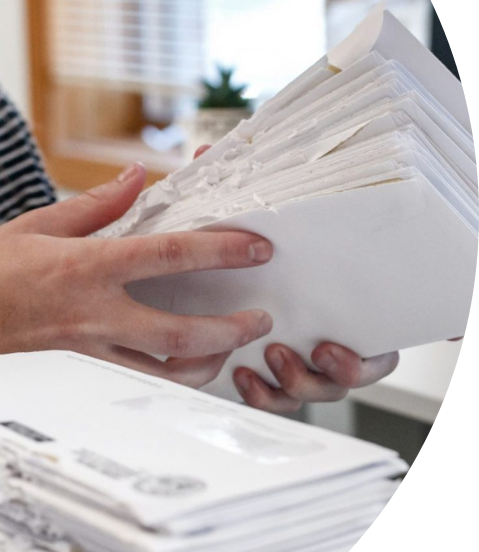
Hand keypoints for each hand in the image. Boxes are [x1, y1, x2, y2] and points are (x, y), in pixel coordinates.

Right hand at [0, 162, 273, 386]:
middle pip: (183, 331)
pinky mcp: (77, 372)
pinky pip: (135, 381)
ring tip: (228, 348)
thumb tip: (135, 177)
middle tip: (261, 317)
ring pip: (165, 371)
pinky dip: (167, 378)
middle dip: (232, 327)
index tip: (257, 246)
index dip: (221, 249)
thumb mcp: (31, 226)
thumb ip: (92, 205)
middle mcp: (92, 315)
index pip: (169, 256)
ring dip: (207, 362)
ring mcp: (86, 351)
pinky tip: (178, 366)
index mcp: (84, 267)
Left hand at [192, 142, 400, 412]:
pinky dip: (263, 393)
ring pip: (313, 391)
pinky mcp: (264, 376)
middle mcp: (319, 334)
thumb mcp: (230, 216)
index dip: (373, 349)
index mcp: (329, 299)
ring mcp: (294, 359)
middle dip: (342, 371)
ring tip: (270, 355)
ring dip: (297, 381)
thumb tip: (207, 152)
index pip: (374, 334)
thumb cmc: (219, 246)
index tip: (337, 343)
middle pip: (353, 373)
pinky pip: (274, 399)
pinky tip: (242, 375)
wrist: (177, 282)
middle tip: (318, 350)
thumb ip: (228, 188)